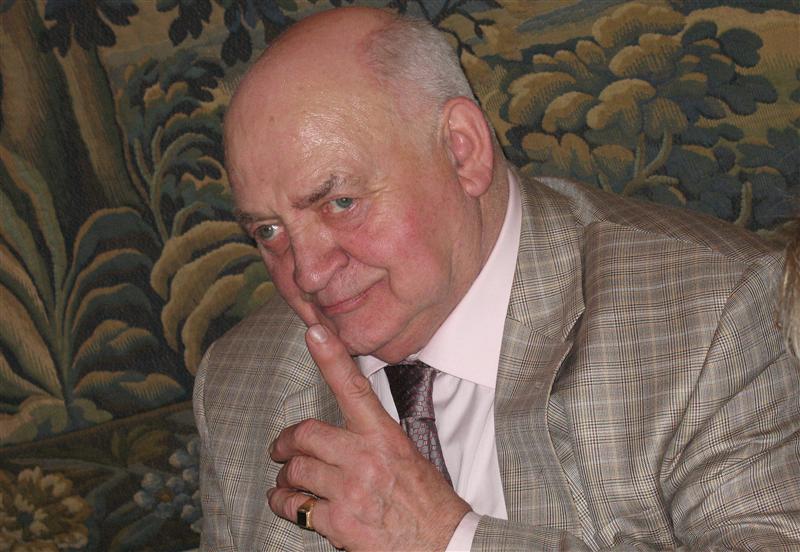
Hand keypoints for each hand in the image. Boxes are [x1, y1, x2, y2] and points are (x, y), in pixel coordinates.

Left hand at [268, 324, 470, 550]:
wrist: (442, 543)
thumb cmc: (428, 501)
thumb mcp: (407, 456)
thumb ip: (375, 440)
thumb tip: (345, 433)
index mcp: (384, 437)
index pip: (353, 388)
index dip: (331, 357)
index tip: (314, 333)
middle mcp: (364, 458)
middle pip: (306, 435)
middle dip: (286, 442)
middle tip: (280, 448)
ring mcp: (350, 490)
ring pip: (296, 471)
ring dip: (284, 477)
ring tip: (284, 481)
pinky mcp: (339, 522)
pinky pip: (296, 507)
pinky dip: (286, 505)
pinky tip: (287, 504)